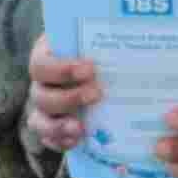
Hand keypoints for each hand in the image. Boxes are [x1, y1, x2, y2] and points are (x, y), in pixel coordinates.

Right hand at [23, 35, 101, 156]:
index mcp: (47, 56)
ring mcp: (43, 107)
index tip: (90, 69)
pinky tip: (76, 141)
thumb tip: (140, 36)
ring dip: (58, 125)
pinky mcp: (50, 127)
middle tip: (96, 94)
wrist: (97, 68)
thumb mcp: (98, 39)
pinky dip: (59, 142)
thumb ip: (107, 40)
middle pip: (40, 95)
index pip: (41, 64)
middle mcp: (40, 83)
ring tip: (80, 128)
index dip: (61, 69)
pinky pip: (47, 139)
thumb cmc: (99, 49)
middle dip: (68, 98)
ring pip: (38, 120)